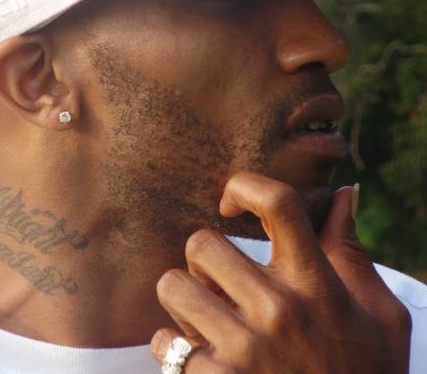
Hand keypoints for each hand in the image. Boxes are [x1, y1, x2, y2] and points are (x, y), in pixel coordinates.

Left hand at [151, 172, 410, 373]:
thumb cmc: (363, 373)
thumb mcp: (379, 315)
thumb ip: (352, 252)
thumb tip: (344, 194)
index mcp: (316, 283)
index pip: (278, 204)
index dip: (244, 186)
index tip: (230, 202)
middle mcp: (279, 309)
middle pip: (201, 242)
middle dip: (204, 259)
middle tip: (219, 282)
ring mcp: (245, 348)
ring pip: (172, 285)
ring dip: (184, 299)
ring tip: (206, 317)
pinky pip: (163, 341)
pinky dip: (172, 347)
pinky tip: (200, 357)